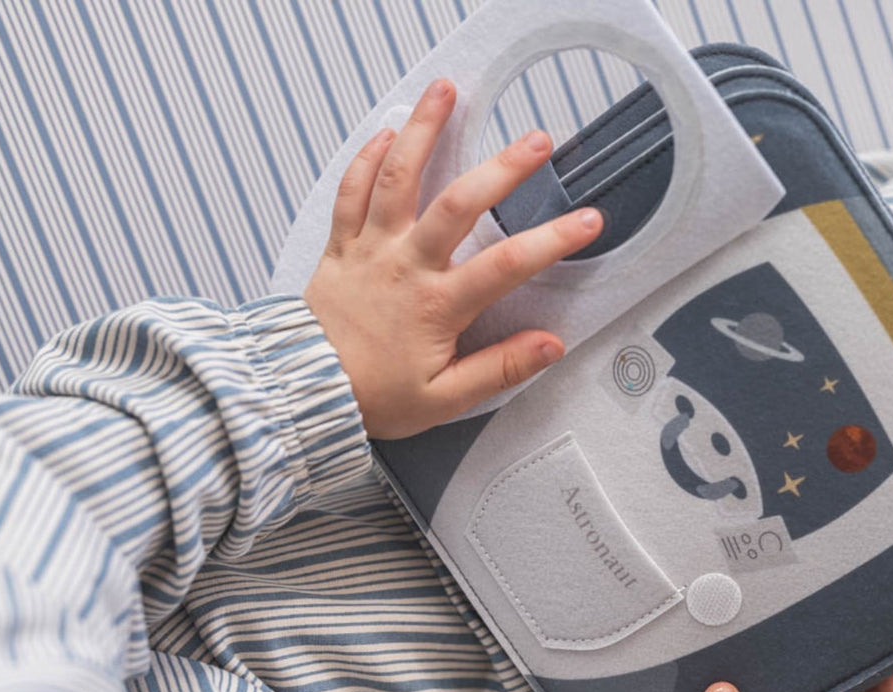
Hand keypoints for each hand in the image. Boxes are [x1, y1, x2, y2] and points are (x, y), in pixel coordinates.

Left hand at [303, 78, 603, 438]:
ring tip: (446, 91)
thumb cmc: (373, 397)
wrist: (305, 393)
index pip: (506, 266)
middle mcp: (404, 267)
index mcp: (436, 306)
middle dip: (503, 167)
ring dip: (423, 129)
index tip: (587, 222)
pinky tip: (385, 133)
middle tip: (538, 140)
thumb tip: (549, 346)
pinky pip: (351, 191)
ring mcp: (370, 250)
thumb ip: (499, 369)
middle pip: (458, 203)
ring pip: (397, 177)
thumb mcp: (444, 399)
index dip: (552, 240)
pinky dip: (367, 158)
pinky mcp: (340, 247)